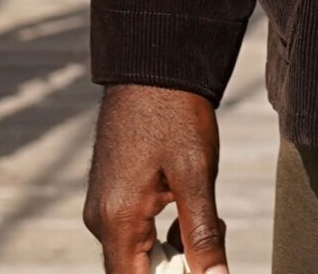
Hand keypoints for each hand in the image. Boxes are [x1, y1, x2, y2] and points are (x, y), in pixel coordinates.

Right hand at [84, 86, 226, 273]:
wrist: (152, 63)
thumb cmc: (175, 113)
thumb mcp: (196, 174)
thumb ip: (203, 236)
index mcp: (117, 219)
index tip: (200, 269)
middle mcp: (101, 219)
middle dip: (180, 268)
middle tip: (216, 231)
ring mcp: (102, 206)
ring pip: (139, 255)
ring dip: (176, 251)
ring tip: (212, 217)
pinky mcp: (110, 193)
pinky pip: (135, 233)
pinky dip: (165, 233)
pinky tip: (188, 205)